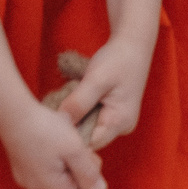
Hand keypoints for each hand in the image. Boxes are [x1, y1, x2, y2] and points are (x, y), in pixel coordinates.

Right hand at [0, 97, 106, 188]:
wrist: (14, 114)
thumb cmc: (46, 130)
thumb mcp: (74, 150)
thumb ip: (88, 173)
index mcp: (51, 188)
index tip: (93, 171)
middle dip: (81, 176)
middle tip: (84, 152)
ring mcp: (27, 180)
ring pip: (58, 182)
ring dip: (70, 167)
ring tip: (69, 144)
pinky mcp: (22, 169)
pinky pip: (46, 173)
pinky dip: (56, 163)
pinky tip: (56, 144)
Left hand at [56, 33, 154, 148]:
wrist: (134, 44)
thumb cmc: (117, 59)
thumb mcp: (95, 80)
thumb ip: (78, 102)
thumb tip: (60, 123)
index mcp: (120, 122)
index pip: (89, 144)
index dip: (70, 138)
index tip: (53, 125)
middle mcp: (122, 127)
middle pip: (90, 139)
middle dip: (72, 127)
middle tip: (56, 111)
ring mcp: (120, 121)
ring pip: (91, 129)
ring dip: (77, 119)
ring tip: (66, 102)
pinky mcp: (116, 113)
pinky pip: (95, 120)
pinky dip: (83, 113)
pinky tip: (76, 100)